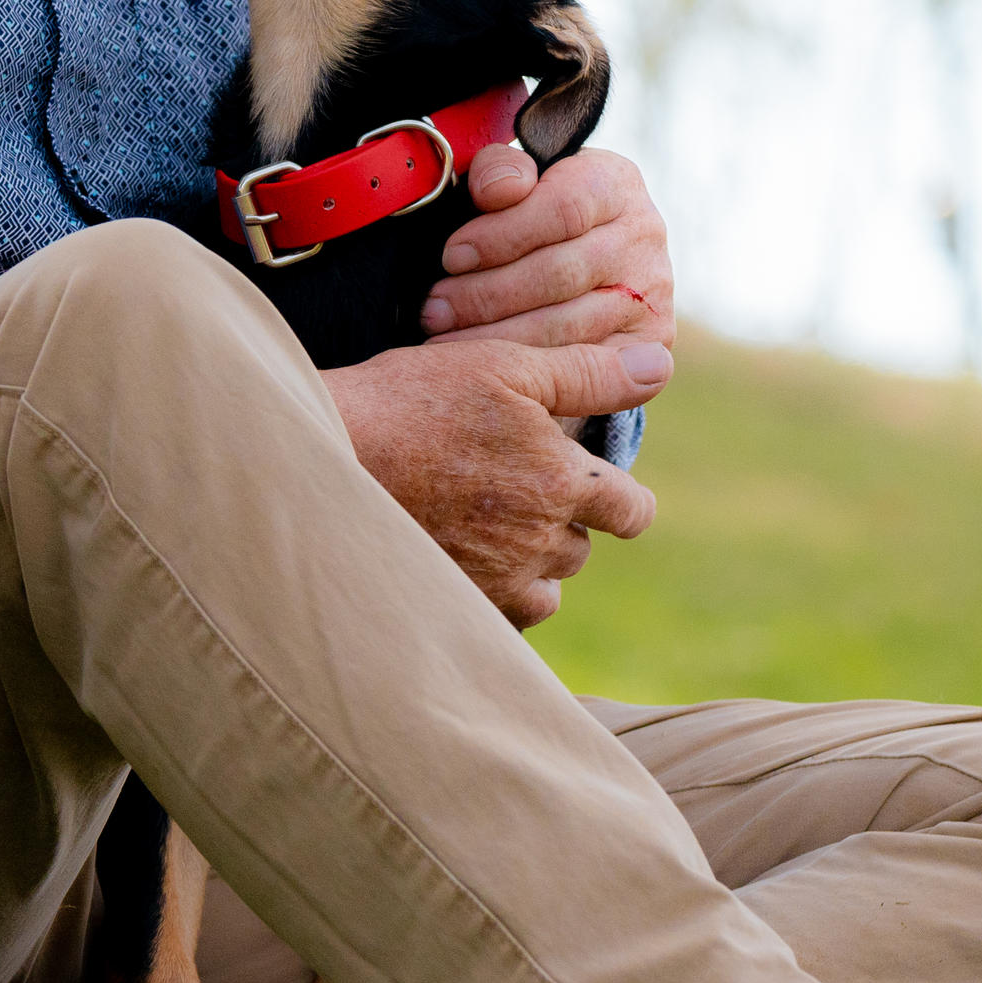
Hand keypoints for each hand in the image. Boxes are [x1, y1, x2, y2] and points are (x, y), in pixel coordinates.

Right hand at [325, 335, 664, 628]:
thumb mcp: (502, 365)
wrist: (321, 459)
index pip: (632, 510)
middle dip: (562, 523)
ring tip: (483, 526)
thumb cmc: (408, 403)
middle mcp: (537, 544)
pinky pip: (500, 619)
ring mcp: (495, 584)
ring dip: (529, 564)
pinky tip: (458, 559)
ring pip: (543, 589)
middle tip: (510, 488)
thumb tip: (660, 363)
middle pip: (581, 549)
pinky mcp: (454, 608)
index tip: (594, 486)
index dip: (619, 497)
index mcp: (560, 482)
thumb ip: (587, 372)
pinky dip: (492, 596)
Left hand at [421, 144, 677, 351]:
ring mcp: (650, 293)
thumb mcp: (515, 182)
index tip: (451, 256)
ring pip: (570, 324)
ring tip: (444, 340)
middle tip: (434, 309)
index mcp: (614, 181)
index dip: (501, 235)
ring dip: (499, 337)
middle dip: (486, 295)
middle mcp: (644, 235)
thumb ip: (500, 171)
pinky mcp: (646, 345)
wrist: (582, 263)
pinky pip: (586, 366)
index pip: (562, 207)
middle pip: (561, 272)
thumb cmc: (530, 217)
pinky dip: (531, 370)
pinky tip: (487, 369)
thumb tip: (497, 191)